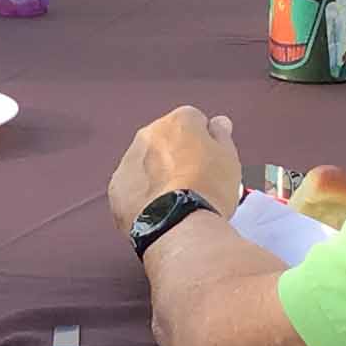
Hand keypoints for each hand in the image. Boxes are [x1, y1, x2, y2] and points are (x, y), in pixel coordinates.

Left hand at [109, 106, 243, 230]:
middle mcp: (149, 134)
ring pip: (145, 163)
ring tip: (176, 200)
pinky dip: (142, 196)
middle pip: (166, 140)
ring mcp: (129, 160)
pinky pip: (131, 187)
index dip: (204, 143)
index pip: (193, 122)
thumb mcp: (229, 158)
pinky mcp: (116, 187)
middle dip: (177, 156)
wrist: (180, 224)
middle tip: (194, 182)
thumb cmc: (209, 189)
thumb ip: (221, 135)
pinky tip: (159, 211)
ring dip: (157, 175)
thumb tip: (217, 123)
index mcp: (178, 121)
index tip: (210, 161)